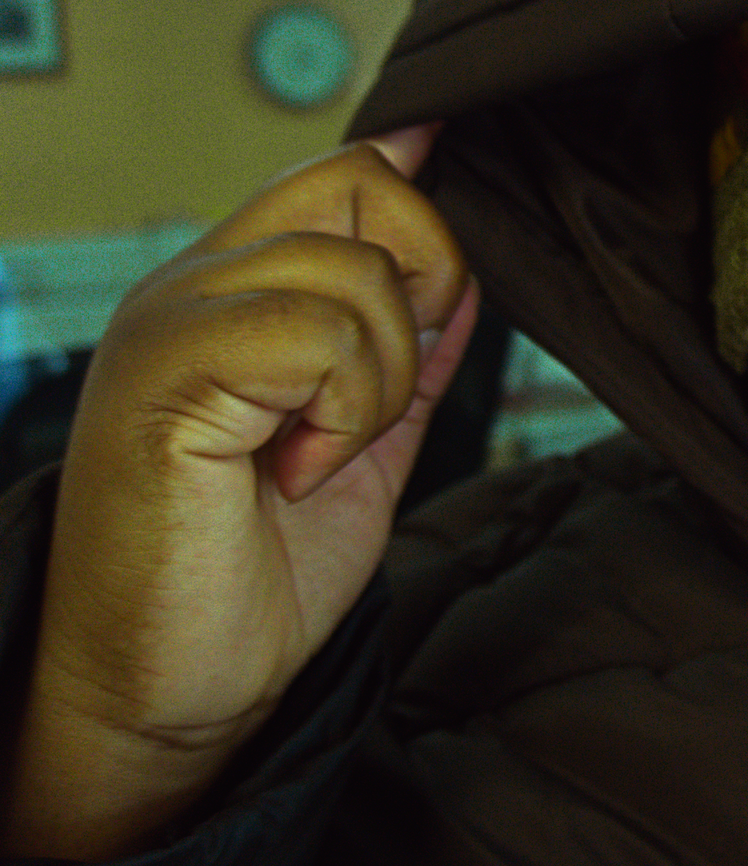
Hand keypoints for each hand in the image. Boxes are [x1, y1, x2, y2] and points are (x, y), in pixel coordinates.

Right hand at [4, 126, 476, 859]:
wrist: (166, 692)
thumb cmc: (248, 582)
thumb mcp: (364, 448)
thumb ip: (407, 359)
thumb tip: (465, 272)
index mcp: (237, 296)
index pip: (341, 173)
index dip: (420, 196)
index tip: (448, 262)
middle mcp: (196, 287)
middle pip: (358, 183)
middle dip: (418, 287)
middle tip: (370, 402)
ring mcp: (172, 320)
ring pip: (352, 271)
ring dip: (373, 385)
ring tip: (314, 459)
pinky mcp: (163, 372)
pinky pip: (315, 334)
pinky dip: (339, 414)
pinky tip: (292, 472)